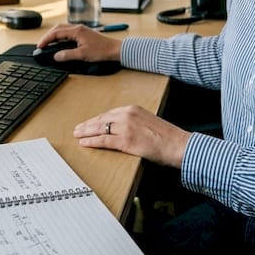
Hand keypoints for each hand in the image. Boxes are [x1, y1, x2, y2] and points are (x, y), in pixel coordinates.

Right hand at [36, 22, 121, 62]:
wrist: (115, 50)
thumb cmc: (102, 51)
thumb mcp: (83, 55)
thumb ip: (67, 55)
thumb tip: (56, 56)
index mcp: (76, 31)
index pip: (56, 33)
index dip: (46, 40)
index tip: (39, 46)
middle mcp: (78, 27)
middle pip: (58, 28)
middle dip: (48, 36)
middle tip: (42, 45)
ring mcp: (81, 30)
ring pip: (63, 29)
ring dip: (54, 35)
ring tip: (48, 44)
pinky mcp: (84, 34)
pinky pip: (68, 32)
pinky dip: (61, 36)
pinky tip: (60, 43)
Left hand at [73, 105, 190, 168]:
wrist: (178, 145)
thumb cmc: (167, 137)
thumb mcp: (149, 122)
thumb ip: (135, 122)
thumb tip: (122, 129)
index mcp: (133, 109)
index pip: (109, 113)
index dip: (96, 119)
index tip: (89, 123)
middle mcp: (127, 115)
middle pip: (101, 119)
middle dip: (88, 125)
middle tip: (77, 129)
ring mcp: (125, 127)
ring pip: (99, 129)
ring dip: (86, 133)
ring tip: (77, 135)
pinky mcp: (125, 140)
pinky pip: (103, 141)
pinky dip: (91, 142)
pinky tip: (84, 143)